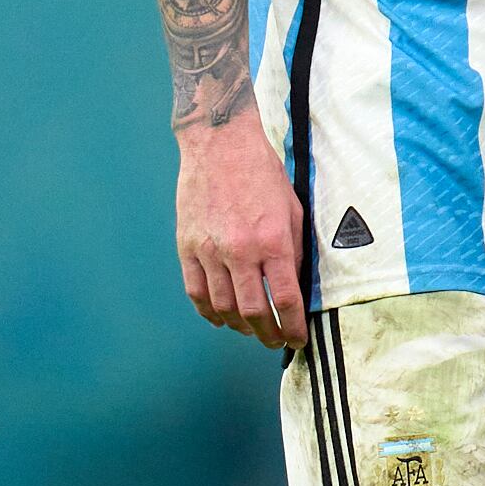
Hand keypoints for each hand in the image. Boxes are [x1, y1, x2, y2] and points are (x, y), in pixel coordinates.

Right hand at [176, 113, 307, 352]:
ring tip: (251, 331)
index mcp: (273, 241)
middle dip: (268, 335)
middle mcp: (240, 250)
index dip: (293, 327)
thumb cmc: (262, 174)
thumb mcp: (292, 210)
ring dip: (240, 327)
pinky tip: (220, 318)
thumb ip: (294, 251)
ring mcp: (209, 250)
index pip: (286, 300)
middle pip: (254, 312)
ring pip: (223, 307)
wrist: (220, 144)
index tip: (297, 338)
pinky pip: (196, 291)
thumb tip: (296, 287)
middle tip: (276, 341)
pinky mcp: (187, 246)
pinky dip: (208, 312)